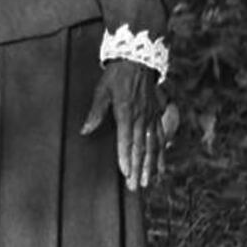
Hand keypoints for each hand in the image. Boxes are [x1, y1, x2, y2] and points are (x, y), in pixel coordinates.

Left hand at [82, 59, 166, 189]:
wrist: (138, 60)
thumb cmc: (116, 76)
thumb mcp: (101, 91)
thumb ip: (95, 112)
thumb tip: (85, 130)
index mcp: (126, 112)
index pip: (126, 140)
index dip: (125, 157)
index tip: (125, 173)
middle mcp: (142, 117)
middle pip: (141, 147)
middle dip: (138, 168)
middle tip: (135, 186)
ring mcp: (152, 117)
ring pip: (153, 146)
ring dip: (151, 166)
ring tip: (148, 182)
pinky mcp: (157, 115)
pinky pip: (161, 138)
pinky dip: (162, 153)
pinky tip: (161, 167)